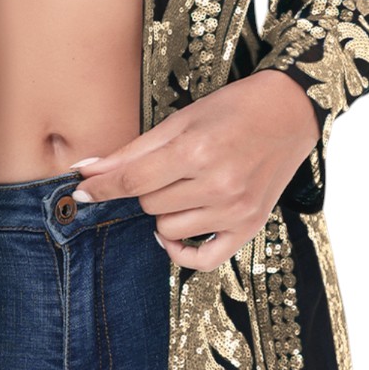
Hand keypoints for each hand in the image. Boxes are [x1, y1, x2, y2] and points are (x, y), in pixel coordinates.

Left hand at [72, 70, 321, 271]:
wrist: (289, 114)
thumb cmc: (231, 110)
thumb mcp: (180, 121)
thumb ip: (133, 151)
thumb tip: (87, 170)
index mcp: (196, 151)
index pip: (132, 181)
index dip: (101, 186)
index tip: (80, 190)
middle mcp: (217, 185)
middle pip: (149, 204)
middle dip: (145, 188)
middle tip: (165, 167)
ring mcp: (235, 210)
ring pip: (168, 229)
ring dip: (163, 212)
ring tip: (181, 187)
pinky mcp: (249, 227)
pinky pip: (204, 260)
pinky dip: (182, 252)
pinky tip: (174, 234)